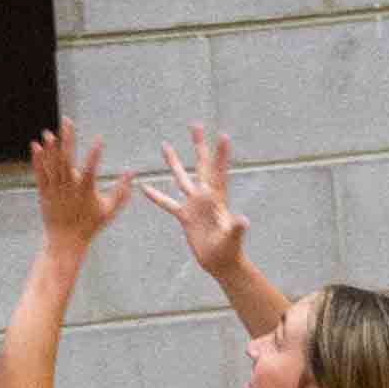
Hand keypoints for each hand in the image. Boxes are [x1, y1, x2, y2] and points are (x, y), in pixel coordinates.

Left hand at [28, 125, 133, 257]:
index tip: (100, 139)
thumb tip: (132, 174)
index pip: (91, 169)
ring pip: (52, 165)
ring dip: (50, 148)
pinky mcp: (44, 193)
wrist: (65, 241)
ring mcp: (55, 190)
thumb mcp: (109, 210)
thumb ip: (121, 191)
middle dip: (68, 139)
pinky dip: (38, 160)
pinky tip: (36, 145)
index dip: (95, 154)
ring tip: (49, 132)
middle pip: (67, 160)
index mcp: (85, 191)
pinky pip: (40, 174)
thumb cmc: (90, 225)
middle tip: (67, 121)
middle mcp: (69, 188)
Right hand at [137, 129, 247, 276]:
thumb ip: (236, 228)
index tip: (222, 135)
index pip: (218, 171)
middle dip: (198, 145)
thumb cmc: (229, 250)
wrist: (220, 262)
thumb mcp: (233, 238)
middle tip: (195, 125)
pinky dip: (157, 196)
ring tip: (165, 145)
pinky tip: (144, 187)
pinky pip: (168, 204)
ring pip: (181, 178)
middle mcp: (205, 196)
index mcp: (216, 198)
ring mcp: (194, 205)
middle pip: (201, 165)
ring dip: (174, 163)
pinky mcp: (185, 217)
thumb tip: (243, 221)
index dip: (221, 154)